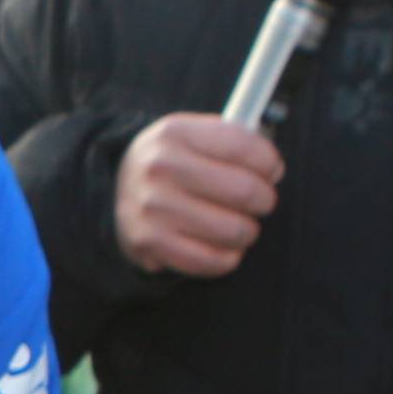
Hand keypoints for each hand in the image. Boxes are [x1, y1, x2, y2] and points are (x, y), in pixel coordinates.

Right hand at [114, 114, 283, 278]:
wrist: (120, 190)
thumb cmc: (175, 164)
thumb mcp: (194, 136)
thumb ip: (235, 142)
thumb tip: (272, 170)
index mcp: (175, 133)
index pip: (243, 146)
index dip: (269, 162)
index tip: (272, 171)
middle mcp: (159, 167)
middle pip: (244, 190)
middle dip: (264, 200)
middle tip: (260, 202)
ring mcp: (152, 207)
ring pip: (234, 230)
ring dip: (247, 231)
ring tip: (240, 225)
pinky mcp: (150, 242)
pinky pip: (212, 260)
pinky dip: (228, 258)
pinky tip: (224, 247)